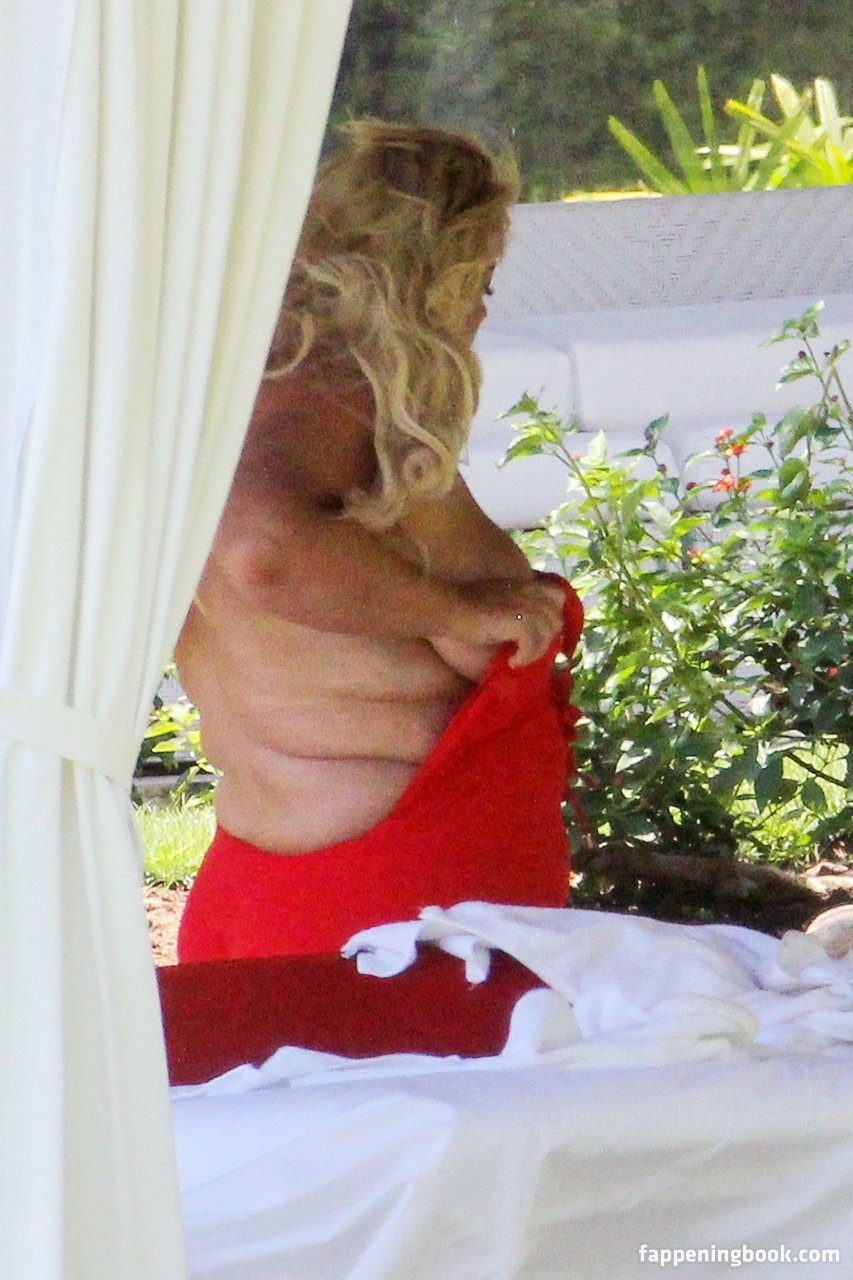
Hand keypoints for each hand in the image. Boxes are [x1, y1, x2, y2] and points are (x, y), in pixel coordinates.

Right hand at [431, 575, 563, 675]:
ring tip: (518, 658)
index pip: (557, 595)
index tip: (538, 634)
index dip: (552, 615)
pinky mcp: (520, 621)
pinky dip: (526, 657)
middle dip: (545, 638)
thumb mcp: (492, 605)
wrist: (448, 609)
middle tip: (527, 651)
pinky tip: (512, 662)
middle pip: (556, 618)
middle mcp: (529, 592)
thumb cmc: (461, 610)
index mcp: (523, 586)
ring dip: (536, 650)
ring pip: (549, 633)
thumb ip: (509, 611)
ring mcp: (527, 606)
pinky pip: (535, 644)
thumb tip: (518, 636)